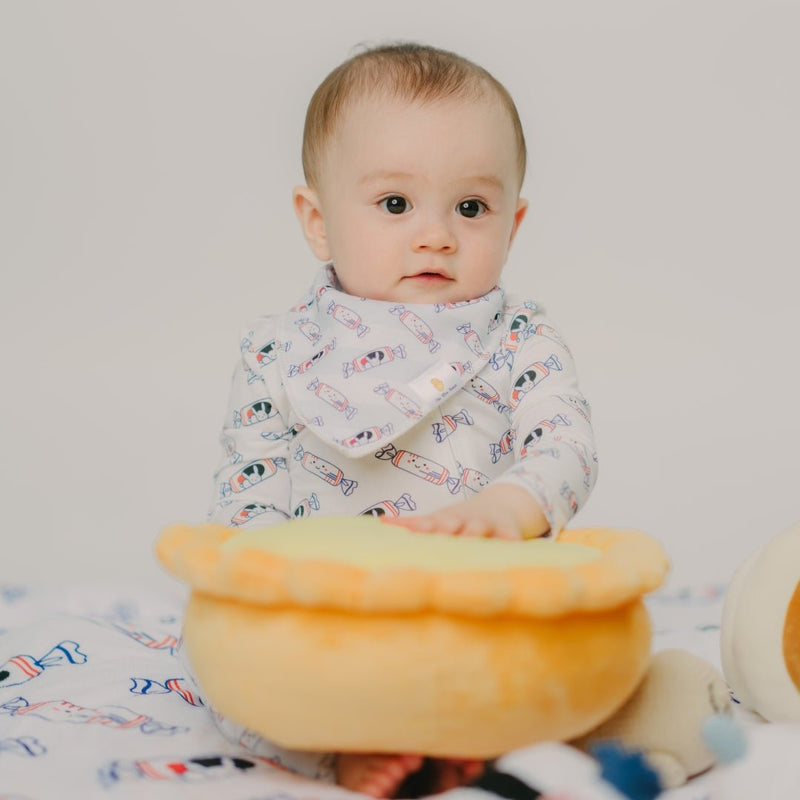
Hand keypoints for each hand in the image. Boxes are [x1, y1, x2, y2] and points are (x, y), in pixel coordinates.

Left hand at [383, 484, 548, 539]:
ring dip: (473, 534)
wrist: (501, 506)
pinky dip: (511, 545)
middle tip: (435, 537)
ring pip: (480, 529)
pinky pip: (511, 541)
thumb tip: (380, 522)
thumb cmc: (460, 520)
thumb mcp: (439, 518)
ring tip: (469, 541)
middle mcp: (465, 521)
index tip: (412, 533)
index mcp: (447, 519)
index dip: (422, 527)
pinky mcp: (508, 533)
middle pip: (453, 524)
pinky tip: (514, 550)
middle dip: (444, 529)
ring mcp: (487, 525)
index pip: (431, 523)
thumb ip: (412, 523)